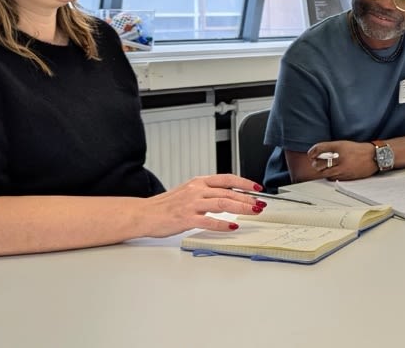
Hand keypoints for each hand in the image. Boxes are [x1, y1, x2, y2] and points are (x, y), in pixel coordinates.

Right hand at [142, 173, 266, 236]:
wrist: (144, 213)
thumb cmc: (166, 205)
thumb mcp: (189, 191)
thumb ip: (208, 192)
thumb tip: (230, 195)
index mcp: (199, 182)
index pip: (227, 178)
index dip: (244, 182)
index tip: (257, 188)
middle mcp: (196, 190)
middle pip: (228, 192)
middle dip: (247, 198)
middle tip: (260, 204)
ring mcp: (191, 204)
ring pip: (222, 203)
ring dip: (240, 208)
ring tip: (253, 212)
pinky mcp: (186, 219)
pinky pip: (208, 221)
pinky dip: (223, 224)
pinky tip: (233, 226)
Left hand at [308, 140, 377, 180]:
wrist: (374, 157)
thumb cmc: (359, 150)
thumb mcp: (344, 144)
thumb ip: (331, 148)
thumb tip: (319, 152)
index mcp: (339, 147)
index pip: (320, 148)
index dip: (312, 152)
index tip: (310, 154)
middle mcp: (340, 158)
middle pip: (320, 164)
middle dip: (315, 164)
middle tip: (315, 163)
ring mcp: (343, 168)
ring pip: (326, 173)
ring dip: (322, 171)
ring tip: (323, 168)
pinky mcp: (346, 176)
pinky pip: (334, 178)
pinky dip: (330, 175)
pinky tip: (332, 172)